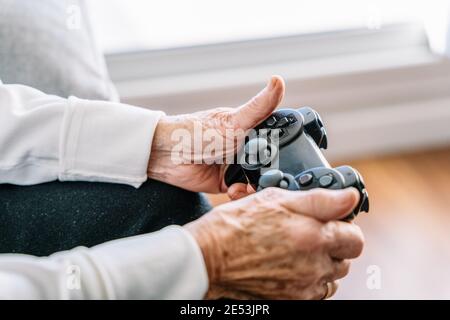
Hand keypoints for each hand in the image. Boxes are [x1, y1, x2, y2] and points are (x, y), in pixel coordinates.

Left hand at [147, 76, 284, 195]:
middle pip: (270, 162)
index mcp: (250, 128)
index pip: (277, 137)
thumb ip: (259, 107)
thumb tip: (278, 80)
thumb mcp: (234, 121)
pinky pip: (243, 191)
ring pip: (258, 179)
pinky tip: (234, 190)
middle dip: (270, 173)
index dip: (285, 149)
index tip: (289, 159)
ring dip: (255, 185)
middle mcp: (246, 147)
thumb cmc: (198, 132)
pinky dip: (242, 193)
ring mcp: (237, 165)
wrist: (169, 156)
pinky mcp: (227, 182)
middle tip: (266, 177)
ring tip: (245, 185)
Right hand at [185, 188, 363, 299]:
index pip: (355, 238)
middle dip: (332, 246)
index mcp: (314, 237)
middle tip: (306, 234)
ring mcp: (302, 288)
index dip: (343, 227)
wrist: (207, 258)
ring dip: (321, 266)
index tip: (329, 223)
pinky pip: (313, 294)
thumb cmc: (235, 225)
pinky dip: (307, 281)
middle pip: (345, 260)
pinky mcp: (291, 301)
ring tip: (295, 252)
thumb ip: (320, 200)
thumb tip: (351, 198)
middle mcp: (313, 267)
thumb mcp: (275, 199)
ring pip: (330, 278)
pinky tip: (287, 267)